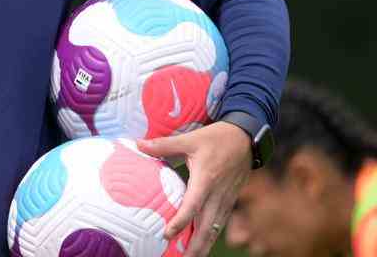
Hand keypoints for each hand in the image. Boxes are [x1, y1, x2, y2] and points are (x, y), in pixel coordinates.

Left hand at [137, 121, 251, 256]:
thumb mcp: (189, 139)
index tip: (167, 234)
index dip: (181, 221)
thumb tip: (138, 144)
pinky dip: (211, 235)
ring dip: (204, 244)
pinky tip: (202, 244)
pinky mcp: (230, 200)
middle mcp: (218, 194)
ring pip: (215, 227)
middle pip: (207, 225)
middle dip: (196, 245)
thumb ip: (163, 144)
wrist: (246, 138)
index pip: (193, 205)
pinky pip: (220, 222)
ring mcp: (226, 199)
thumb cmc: (216, 138)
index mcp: (206, 179)